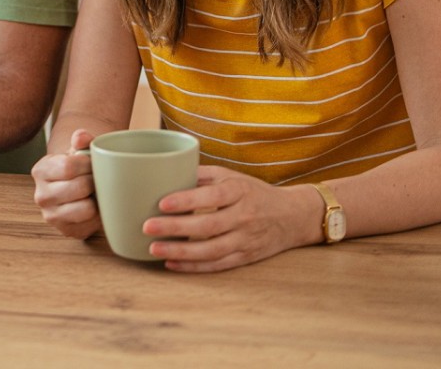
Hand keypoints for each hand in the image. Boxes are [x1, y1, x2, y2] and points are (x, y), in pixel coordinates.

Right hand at [31, 129, 100, 238]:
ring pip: (86, 208)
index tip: (92, 162)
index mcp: (40, 171)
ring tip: (95, 192)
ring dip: (96, 199)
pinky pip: (91, 224)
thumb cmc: (77, 167)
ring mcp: (51, 216)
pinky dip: (98, 214)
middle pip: (80, 187)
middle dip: (94, 181)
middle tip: (96, 178)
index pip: (68, 166)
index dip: (87, 164)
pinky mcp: (66, 231)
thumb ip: (82, 139)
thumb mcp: (78, 150)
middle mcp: (41, 196)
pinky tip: (94, 205)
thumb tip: (81, 137)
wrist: (75, 188)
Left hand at [142, 166, 320, 271]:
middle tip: (147, 227)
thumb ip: (202, 175)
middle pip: (208, 226)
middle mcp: (244, 217)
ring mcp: (246, 240)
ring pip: (211, 250)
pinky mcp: (245, 258)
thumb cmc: (254, 192)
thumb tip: (166, 173)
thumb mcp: (232, 176)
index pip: (211, 196)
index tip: (162, 203)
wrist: (293, 216)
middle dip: (175, 228)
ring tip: (154, 249)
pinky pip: (217, 265)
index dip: (187, 201)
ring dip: (181, 252)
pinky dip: (194, 267)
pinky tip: (172, 264)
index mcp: (239, 191)